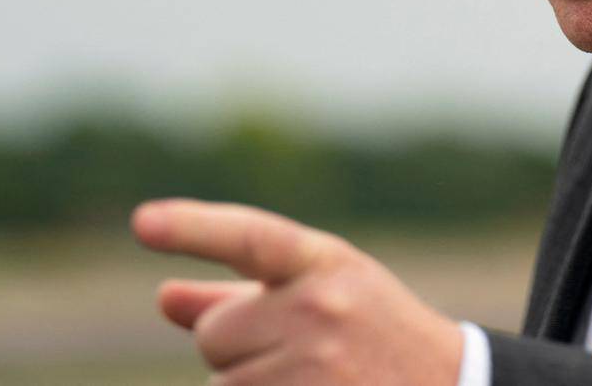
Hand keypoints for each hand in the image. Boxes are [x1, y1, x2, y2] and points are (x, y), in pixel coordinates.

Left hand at [132, 198, 463, 384]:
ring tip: (314, 378)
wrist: (448, 385)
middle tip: (303, 351)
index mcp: (325, 264)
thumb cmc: (372, 332)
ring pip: (221, 384)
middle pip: (213, 334)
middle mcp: (320, 311)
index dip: (194, 229)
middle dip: (240, 346)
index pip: (252, 238)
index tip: (142, 222)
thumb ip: (240, 294)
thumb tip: (163, 298)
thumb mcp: (322, 293)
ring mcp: (313, 370)